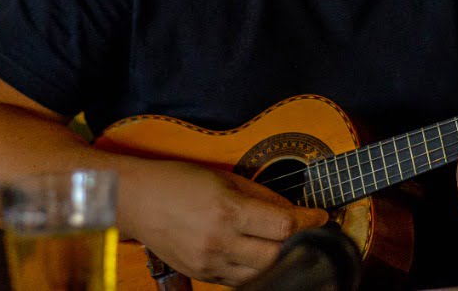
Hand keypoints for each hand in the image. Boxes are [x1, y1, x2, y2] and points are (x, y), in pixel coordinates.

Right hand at [124, 160, 328, 285]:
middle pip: (277, 254)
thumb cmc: (178, 180)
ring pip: (261, 273)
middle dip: (300, 243)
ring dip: (279, 260)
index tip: (322, 215)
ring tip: (289, 245)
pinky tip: (261, 256)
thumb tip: (293, 210)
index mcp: (227, 211)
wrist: (135, 200)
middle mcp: (220, 242)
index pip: (284, 224)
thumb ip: (261, 195)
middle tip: (311, 232)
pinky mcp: (201, 275)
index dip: (310, 220)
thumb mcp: (224, 177)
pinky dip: (255, 270)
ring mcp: (209, 263)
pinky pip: (238, 281)